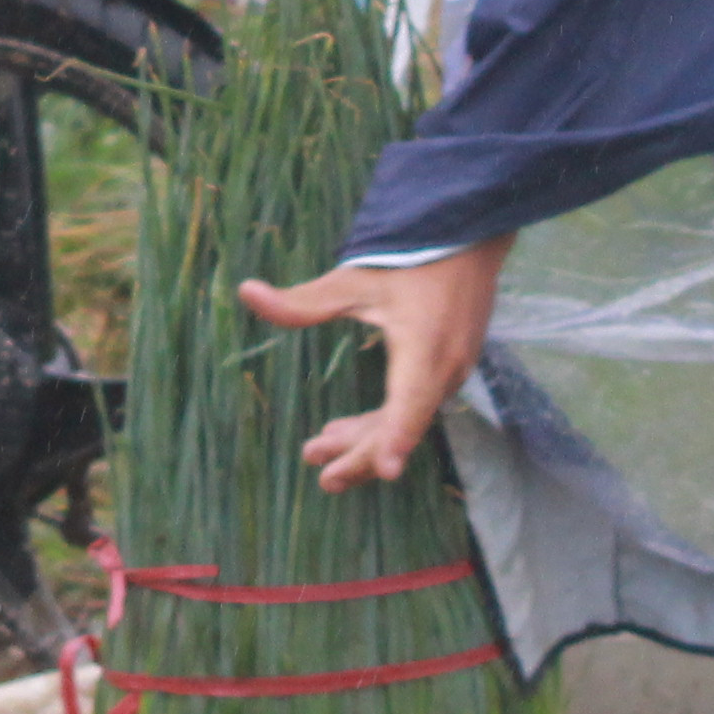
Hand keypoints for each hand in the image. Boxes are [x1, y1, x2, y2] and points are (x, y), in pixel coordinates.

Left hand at [237, 236, 512, 488]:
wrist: (468, 235)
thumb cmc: (408, 255)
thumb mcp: (352, 278)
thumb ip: (301, 301)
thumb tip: (245, 292)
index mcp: (424, 345)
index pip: (411, 403)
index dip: (396, 439)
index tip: (386, 471)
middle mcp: (445, 366)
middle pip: (404, 426)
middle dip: (362, 455)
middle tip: (321, 477)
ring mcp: (452, 370)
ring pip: (408, 419)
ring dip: (366, 439)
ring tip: (317, 452)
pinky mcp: (449, 367)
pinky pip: (416, 405)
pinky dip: (385, 422)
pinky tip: (348, 429)